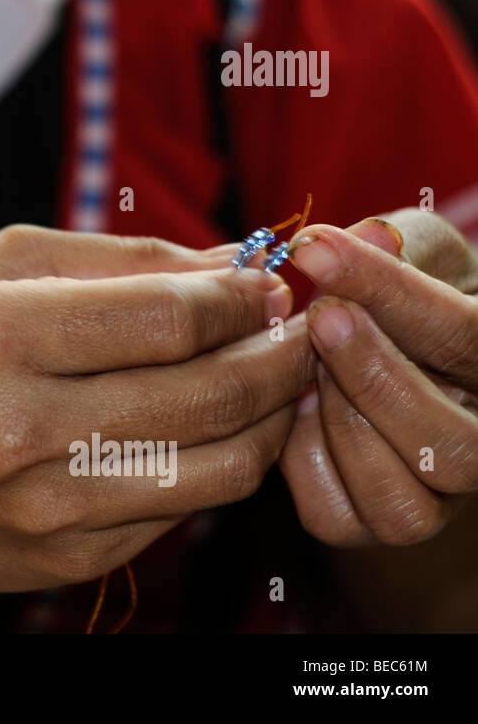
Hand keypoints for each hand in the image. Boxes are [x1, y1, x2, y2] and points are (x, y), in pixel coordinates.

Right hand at [0, 224, 313, 595]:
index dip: (239, 295)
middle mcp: (19, 429)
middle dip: (279, 350)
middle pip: (209, 390)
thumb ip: (111, 260)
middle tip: (298, 326)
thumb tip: (230, 265)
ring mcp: (46, 508)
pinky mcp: (67, 561)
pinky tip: (213, 427)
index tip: (262, 281)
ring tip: (272, 376)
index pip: (167, 317)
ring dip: (270, 414)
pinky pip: (184, 509)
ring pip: (221, 463)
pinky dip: (221, 463)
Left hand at [279, 209, 477, 545]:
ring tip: (306, 365)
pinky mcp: (369, 522)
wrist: (383, 351)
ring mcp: (435, 501)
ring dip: (340, 422)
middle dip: (373, 375)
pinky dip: (303, 460)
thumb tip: (364, 234)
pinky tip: (294, 408)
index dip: (388, 292)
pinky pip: (335, 514)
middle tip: (319, 316)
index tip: (312, 249)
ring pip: (399, 497)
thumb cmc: (404, 294)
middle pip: (453, 446)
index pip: (466, 338)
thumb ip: (397, 244)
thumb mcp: (415, 251)